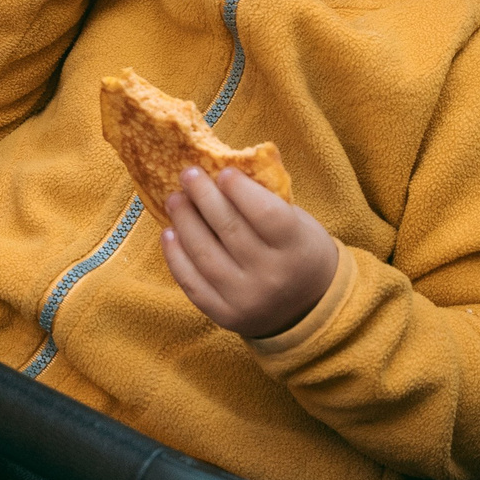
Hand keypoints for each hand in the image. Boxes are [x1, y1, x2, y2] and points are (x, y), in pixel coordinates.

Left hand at [160, 167, 340, 338]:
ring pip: (205, 255)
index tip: (223, 172)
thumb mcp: (300, 223)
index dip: (240, 190)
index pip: (265, 213)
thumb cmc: (300, 251)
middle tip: (188, 174)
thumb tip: (230, 165)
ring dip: (184, 222)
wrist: (309, 307)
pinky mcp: (224, 314)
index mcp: (296, 247)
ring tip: (175, 200)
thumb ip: (269, 200)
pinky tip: (170, 233)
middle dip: (204, 196)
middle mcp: (271, 275)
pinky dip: (176, 256)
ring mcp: (246, 298)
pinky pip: (192, 283)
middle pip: (229, 229)